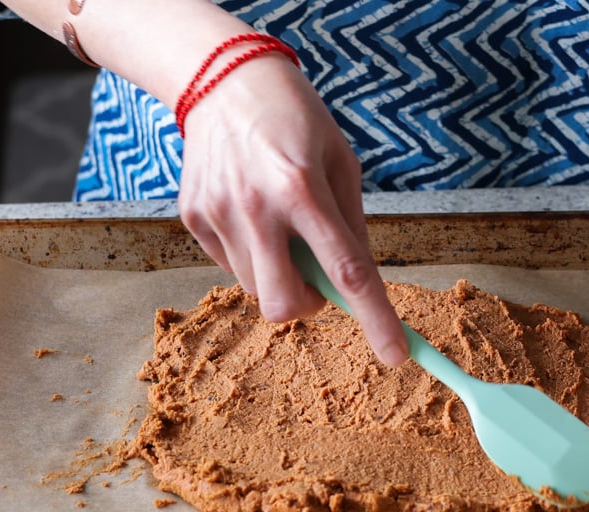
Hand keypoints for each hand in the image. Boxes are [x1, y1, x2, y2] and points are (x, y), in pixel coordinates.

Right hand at [177, 56, 408, 366]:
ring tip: (279, 225)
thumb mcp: (340, 160)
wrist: (222, 79)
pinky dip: (251, 255)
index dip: (375, 319)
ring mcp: (218, 215)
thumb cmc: (294, 118)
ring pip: (256, 291)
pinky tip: (250, 210)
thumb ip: (350, 226)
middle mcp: (255, 207)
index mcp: (302, 189)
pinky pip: (230, 266)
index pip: (345, 271)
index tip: (396, 355)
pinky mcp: (193, 218)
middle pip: (284, 305)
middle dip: (308, 306)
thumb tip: (359, 287)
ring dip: (277, 276)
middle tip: (316, 276)